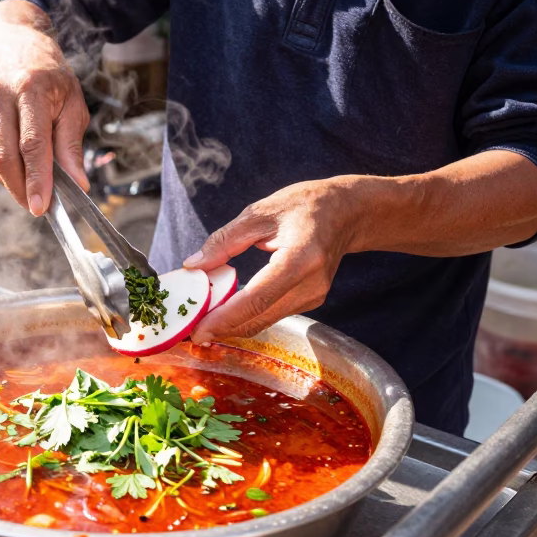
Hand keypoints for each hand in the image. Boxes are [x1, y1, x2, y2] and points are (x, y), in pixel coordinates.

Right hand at [0, 0, 90, 215]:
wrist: (15, 52)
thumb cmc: (50, 81)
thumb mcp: (73, 105)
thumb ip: (72, 145)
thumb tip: (78, 184)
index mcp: (29, 89)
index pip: (32, 143)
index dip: (37, 179)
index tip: (41, 207)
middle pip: (4, 158)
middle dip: (21, 189)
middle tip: (37, 206)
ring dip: (14, 180)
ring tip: (33, 174)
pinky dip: (2, 169)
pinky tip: (16, 154)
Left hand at [184, 178, 364, 344]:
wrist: (346, 212)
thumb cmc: (304, 205)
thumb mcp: (259, 212)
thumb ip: (225, 240)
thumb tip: (194, 265)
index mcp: (301, 258)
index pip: (257, 298)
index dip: (225, 317)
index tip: (198, 329)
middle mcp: (311, 284)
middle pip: (260, 318)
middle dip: (223, 328)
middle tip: (191, 331)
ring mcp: (314, 296)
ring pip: (265, 321)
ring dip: (233, 325)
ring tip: (202, 322)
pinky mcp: (311, 301)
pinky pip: (272, 314)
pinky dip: (247, 316)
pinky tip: (226, 312)